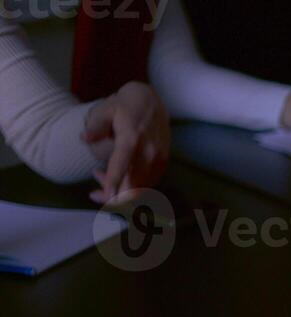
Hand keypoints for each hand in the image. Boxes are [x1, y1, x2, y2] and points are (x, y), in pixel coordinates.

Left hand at [82, 82, 169, 205]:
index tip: (108, 197)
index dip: (115, 182)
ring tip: (100, 177)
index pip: (123, 164)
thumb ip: (95, 125)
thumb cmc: (124, 106)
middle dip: (115, 196)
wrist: (152, 102)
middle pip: (134, 185)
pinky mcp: (163, 163)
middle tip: (94, 194)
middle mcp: (149, 151)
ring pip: (141, 187)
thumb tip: (84, 138)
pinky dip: (133, 186)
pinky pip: (148, 183)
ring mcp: (159, 159)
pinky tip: (118, 177)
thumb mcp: (106, 109)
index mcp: (132, 137)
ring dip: (122, 190)